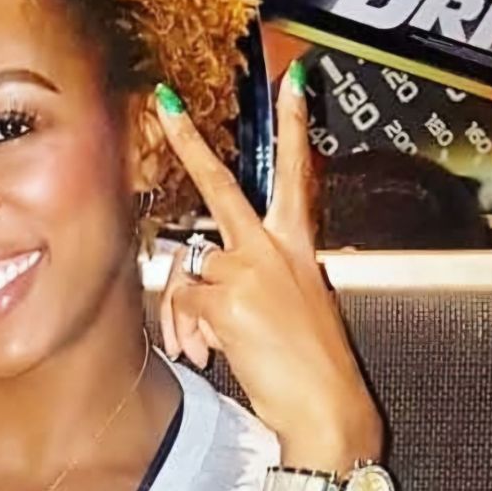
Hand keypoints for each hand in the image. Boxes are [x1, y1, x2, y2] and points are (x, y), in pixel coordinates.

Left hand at [154, 70, 382, 475]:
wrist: (326, 408)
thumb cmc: (309, 361)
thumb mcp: (290, 303)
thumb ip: (245, 278)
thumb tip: (194, 284)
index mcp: (296, 245)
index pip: (297, 172)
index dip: (293, 125)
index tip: (291, 82)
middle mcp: (273, 248)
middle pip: (220, 187)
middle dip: (189, 141)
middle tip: (165, 106)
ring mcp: (248, 270)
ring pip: (185, 269)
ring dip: (183, 308)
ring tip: (200, 342)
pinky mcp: (226, 298)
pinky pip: (183, 304)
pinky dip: (186, 330)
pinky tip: (206, 351)